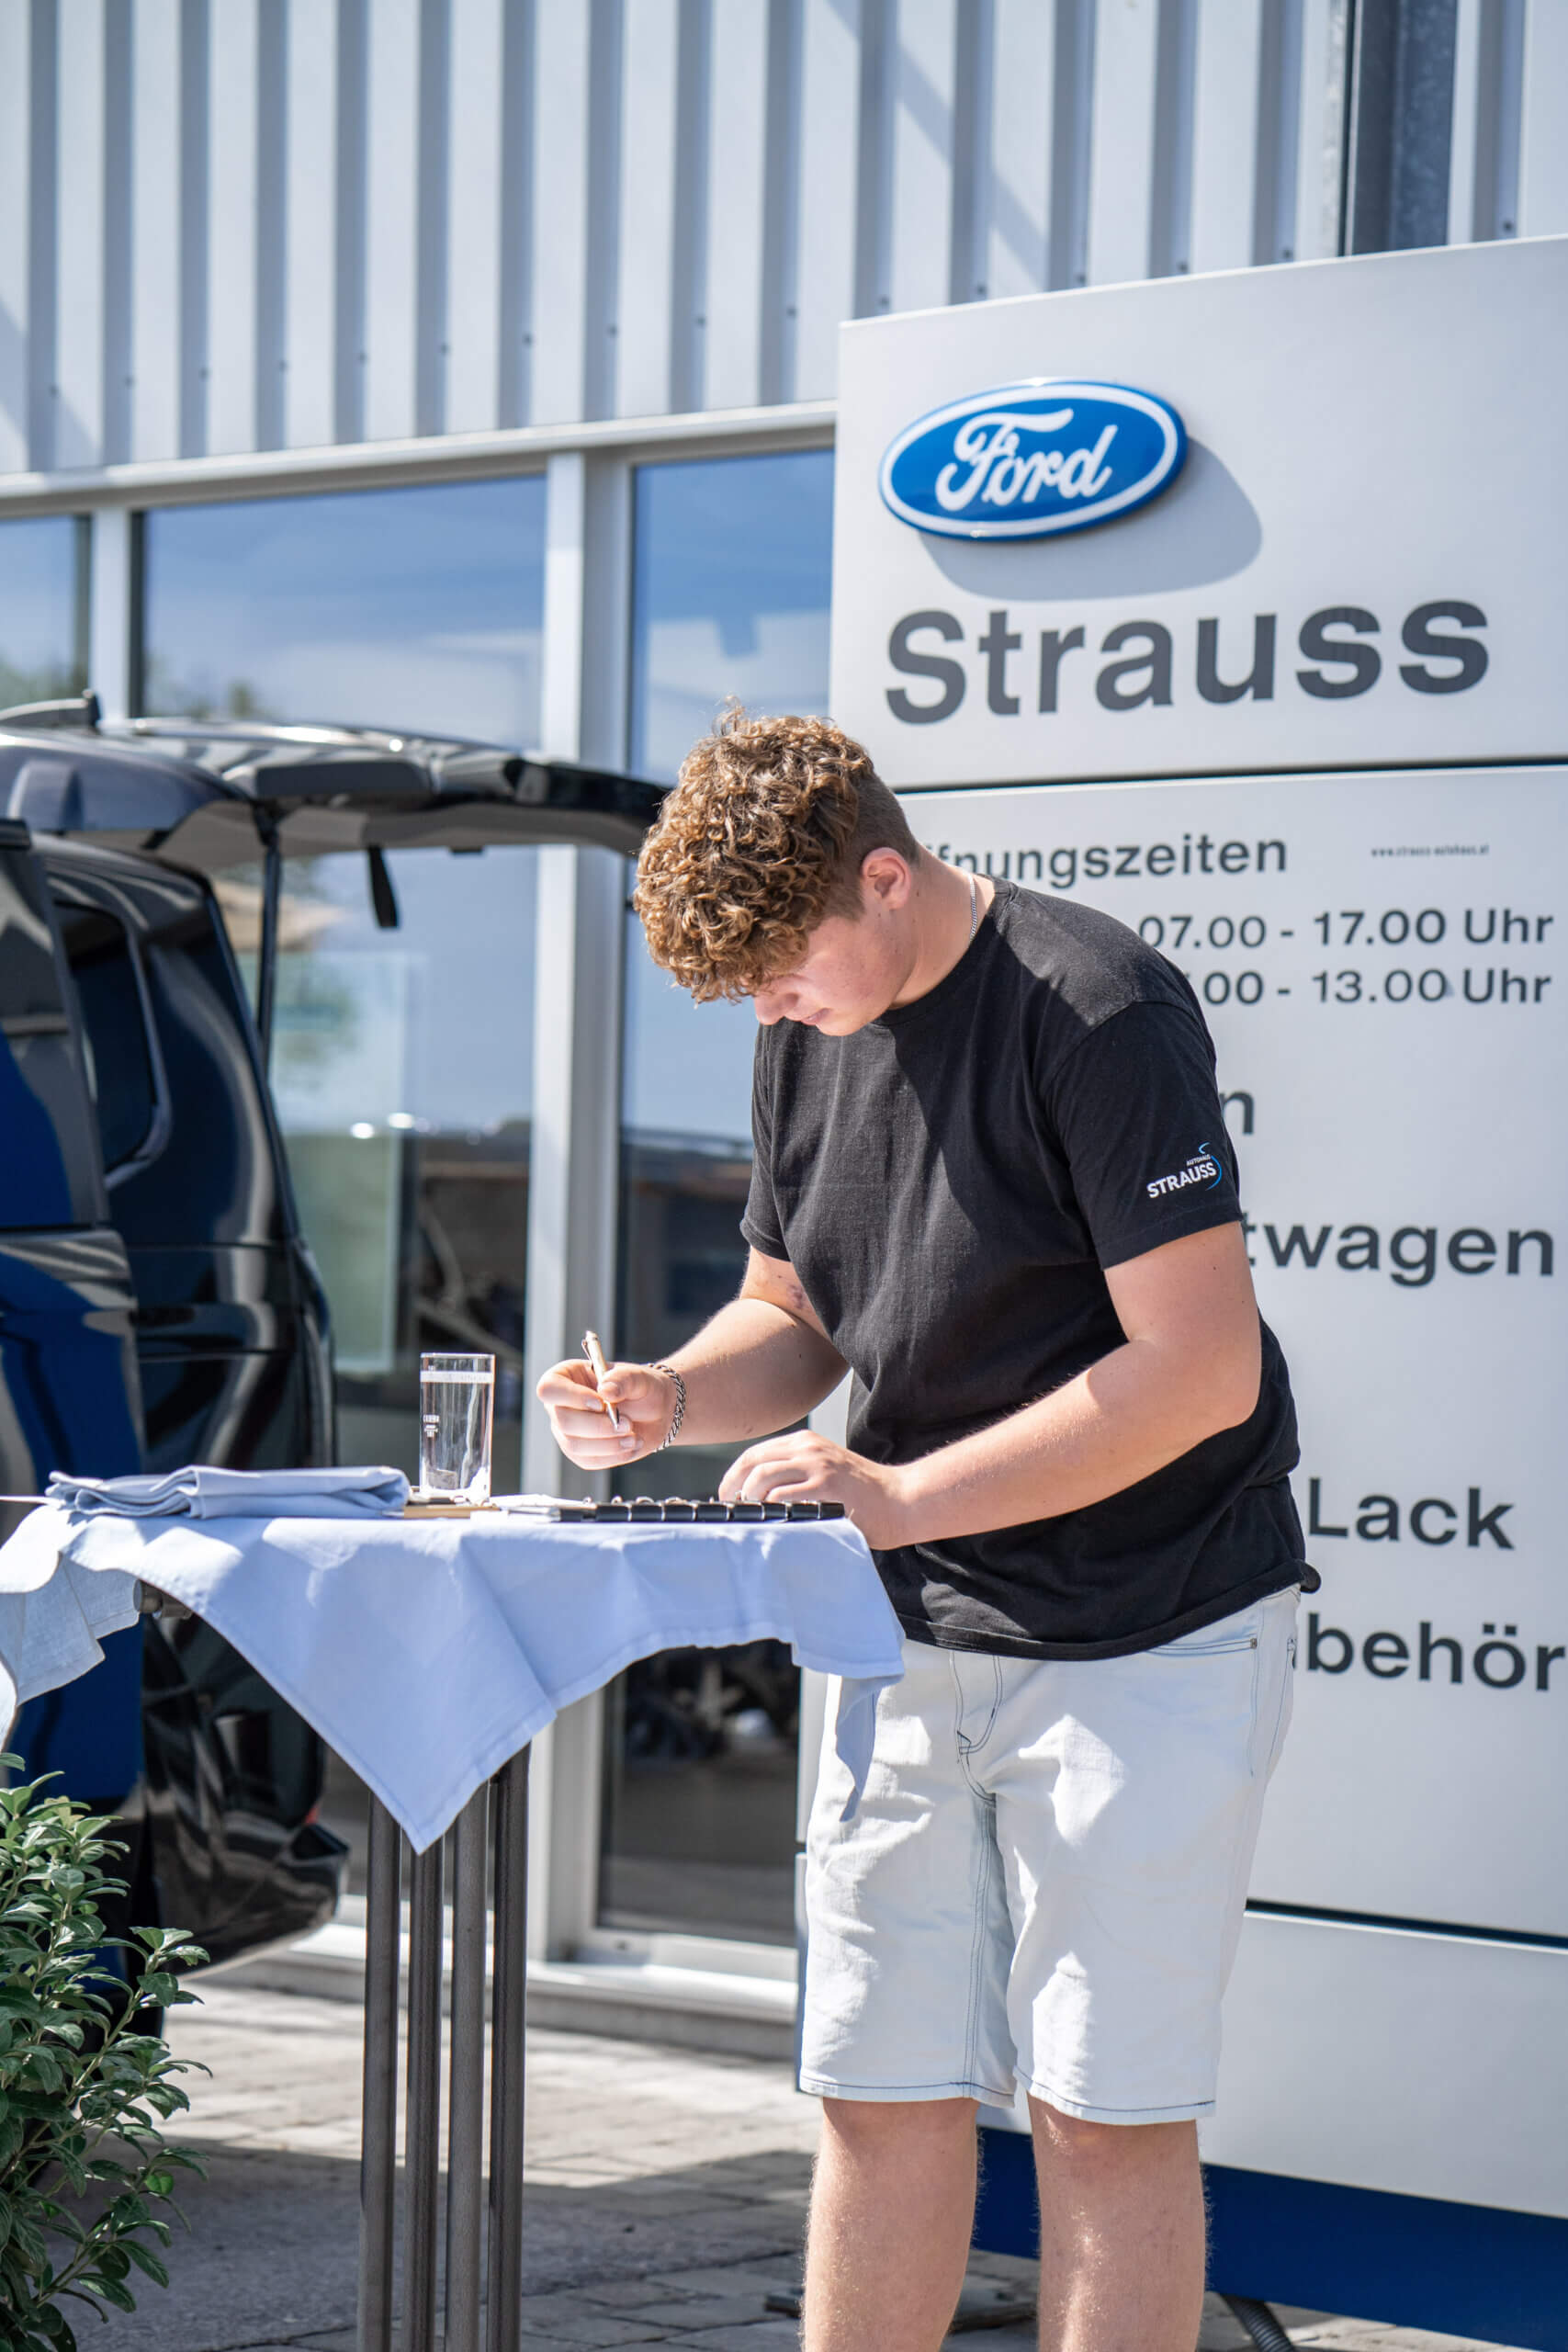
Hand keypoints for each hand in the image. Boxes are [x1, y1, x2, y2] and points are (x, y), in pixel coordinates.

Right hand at [536, 1358, 673, 1469]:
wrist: (656, 1412)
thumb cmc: (642, 1388)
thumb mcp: (638, 1376)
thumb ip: (623, 1378)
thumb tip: (606, 1390)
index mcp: (567, 1377)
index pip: (549, 1388)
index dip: (571, 1397)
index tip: (600, 1402)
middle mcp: (561, 1405)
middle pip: (563, 1420)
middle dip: (599, 1426)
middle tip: (626, 1422)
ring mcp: (567, 1431)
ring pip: (574, 1445)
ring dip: (608, 1444)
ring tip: (632, 1436)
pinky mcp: (580, 1453)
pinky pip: (589, 1460)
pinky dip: (614, 1456)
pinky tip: (631, 1444)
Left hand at [718, 1431, 913, 1548]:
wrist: (899, 1500)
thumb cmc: (861, 1495)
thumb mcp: (824, 1470)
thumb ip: (795, 1474)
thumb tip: (754, 1496)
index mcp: (805, 1442)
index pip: (755, 1453)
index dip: (734, 1475)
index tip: (727, 1496)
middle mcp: (808, 1449)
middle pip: (753, 1462)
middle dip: (733, 1487)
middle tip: (731, 1510)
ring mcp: (817, 1466)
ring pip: (762, 1477)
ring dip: (749, 1500)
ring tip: (749, 1518)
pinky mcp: (825, 1487)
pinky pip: (782, 1497)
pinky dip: (769, 1511)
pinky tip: (771, 1524)